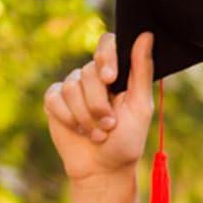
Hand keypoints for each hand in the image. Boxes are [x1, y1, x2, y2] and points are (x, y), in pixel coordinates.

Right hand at [44, 31, 154, 181]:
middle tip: (110, 124)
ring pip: (72, 88)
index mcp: (115, 74)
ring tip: (98, 133)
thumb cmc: (127, 140)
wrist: (104, 168)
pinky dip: (70, 118)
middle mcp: (92, 76)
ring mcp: (71, 87)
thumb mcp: (139, 106)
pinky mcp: (54, 100)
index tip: (110, 78)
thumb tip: (147, 35)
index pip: (107, 44)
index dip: (105, 56)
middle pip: (89, 72)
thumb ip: (141, 71)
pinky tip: (79, 130)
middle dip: (99, 103)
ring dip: (87, 116)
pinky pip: (56, 99)